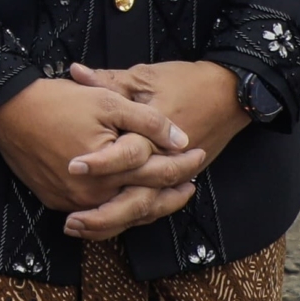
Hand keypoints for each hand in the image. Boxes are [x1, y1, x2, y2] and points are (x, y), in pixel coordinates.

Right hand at [0, 76, 202, 236]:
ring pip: (120, 215)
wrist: (7, 112)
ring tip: (165, 197)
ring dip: (145, 207)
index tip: (199, 154)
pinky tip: (125, 199)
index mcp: (111, 170)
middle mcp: (94, 194)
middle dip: (171, 195)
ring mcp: (73, 201)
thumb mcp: (108, 101)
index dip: (183, 164)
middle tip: (191, 186)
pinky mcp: (56, 201)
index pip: (159, 173)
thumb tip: (180, 140)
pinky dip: (115, 209)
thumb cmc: (57, 102)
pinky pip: (94, 214)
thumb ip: (147, 122)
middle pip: (144, 204)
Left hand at [67, 61, 247, 238]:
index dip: (98, 163)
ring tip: (81, 228)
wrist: (229, 94)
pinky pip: (155, 206)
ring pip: (145, 210)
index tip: (71, 167)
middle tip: (71, 221)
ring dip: (113, 223)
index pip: (126, 156)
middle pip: (136, 199)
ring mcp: (175, 177)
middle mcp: (166, 162)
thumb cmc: (186, 82)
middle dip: (103, 215)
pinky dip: (131, 217)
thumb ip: (108, 81)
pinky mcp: (179, 181)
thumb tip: (75, 72)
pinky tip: (106, 224)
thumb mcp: (145, 77)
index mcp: (155, 137)